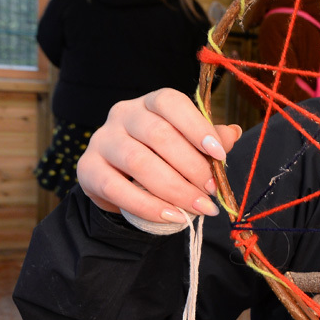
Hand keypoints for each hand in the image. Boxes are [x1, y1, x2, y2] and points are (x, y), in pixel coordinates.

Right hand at [76, 88, 241, 224]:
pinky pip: (116, 188)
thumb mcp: (188, 145)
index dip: (196, 127)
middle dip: (191, 166)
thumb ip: (209, 140)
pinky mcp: (88, 168)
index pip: (171, 103)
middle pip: (158, 135)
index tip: (220, 154)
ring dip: (174, 189)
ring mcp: (102, 140)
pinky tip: (173, 216)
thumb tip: (232, 134)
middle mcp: (123, 114)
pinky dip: (148, 206)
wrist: (120, 180)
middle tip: (211, 190)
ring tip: (199, 207)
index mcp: (151, 103)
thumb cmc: (162, 156)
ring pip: (138, 161)